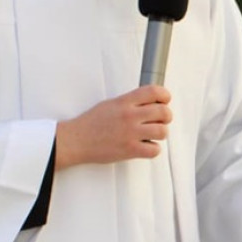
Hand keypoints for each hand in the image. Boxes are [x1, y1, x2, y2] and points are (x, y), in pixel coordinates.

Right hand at [55, 85, 171, 168]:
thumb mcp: (110, 104)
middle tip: (161, 120)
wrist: (76, 141)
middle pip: (164, 112)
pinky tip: (145, 146)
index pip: (154, 91)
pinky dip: (153, 149)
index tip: (165, 100)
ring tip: (152, 134)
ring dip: (161, 133)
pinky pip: (155, 150)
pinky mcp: (130, 150)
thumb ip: (130, 102)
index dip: (164, 95)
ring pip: (163, 131)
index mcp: (124, 102)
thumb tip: (150, 102)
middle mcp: (129, 116)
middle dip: (166, 116)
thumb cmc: (91, 123)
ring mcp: (130, 133)